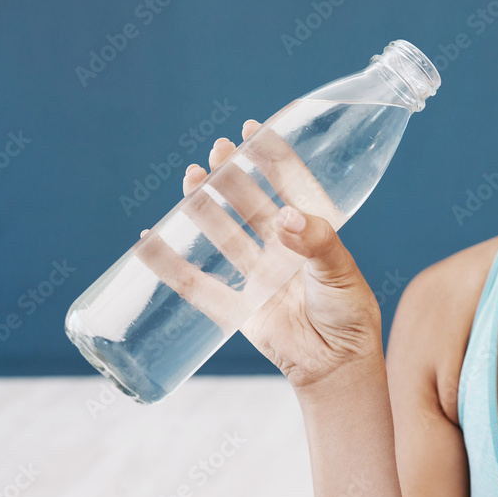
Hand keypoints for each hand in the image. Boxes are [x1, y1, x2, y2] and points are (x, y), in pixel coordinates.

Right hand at [137, 119, 382, 389]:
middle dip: (232, 176)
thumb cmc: (348, 314)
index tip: (252, 130)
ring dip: (204, 208)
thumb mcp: (340, 271)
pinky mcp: (238, 306)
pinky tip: (149, 241)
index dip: (271, 157)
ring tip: (191, 180)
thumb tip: (284, 218)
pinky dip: (171, 265)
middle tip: (217, 151)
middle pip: (250, 203)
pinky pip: (199, 283)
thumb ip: (316, 243)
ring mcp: (257, 275)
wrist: (337, 366)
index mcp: (312, 232)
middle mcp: (282, 247)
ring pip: (223, 234)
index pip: (289, 184)